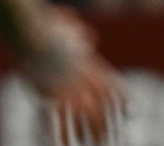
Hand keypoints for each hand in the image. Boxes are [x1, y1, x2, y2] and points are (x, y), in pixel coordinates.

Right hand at [25, 9, 124, 143]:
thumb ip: (83, 37)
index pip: (113, 87)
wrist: (32, 33)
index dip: (124, 102)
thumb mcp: (72, 31)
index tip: (131, 113)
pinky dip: (62, 134)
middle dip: (104, 125)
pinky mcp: (50, 94)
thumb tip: (90, 37)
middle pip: (100, 107)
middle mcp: (83, 80)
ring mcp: (67, 88)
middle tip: (107, 138)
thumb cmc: (48, 29)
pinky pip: (58, 119)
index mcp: (91, 66)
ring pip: (83, 117)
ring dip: (87, 133)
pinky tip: (64, 144)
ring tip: (90, 144)